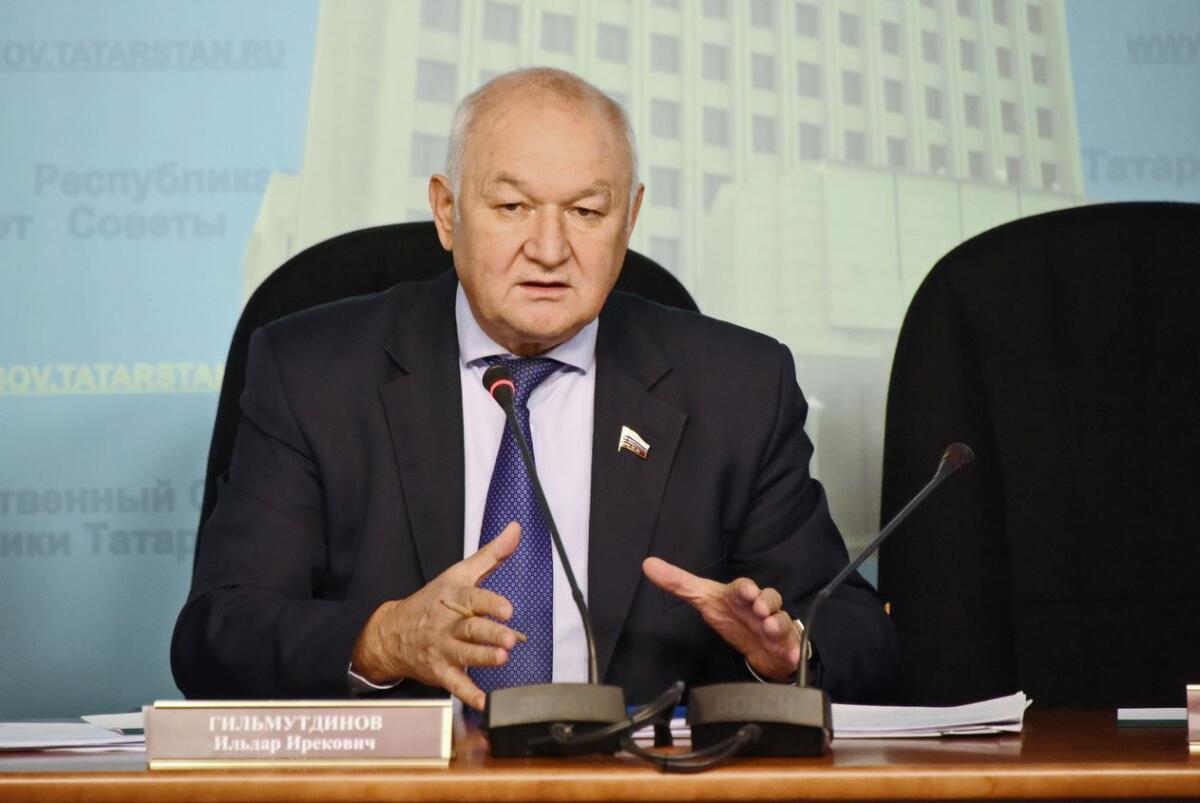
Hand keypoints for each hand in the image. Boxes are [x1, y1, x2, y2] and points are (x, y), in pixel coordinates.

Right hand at [351, 522, 522, 710]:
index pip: (472, 599)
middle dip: (490, 634)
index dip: (490, 603)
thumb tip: (516, 528)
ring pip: (464, 655)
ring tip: (501, 659)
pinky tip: (484, 702)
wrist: (393, 632)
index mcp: (453, 598)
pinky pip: (455, 685)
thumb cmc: (434, 601)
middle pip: (470, 629)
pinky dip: (468, 695)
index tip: (507, 608)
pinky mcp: (440, 672)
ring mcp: (443, 649)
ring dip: (482, 659)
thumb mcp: (460, 574)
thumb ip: (492, 554)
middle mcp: (448, 625)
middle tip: (510, 640)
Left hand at [642, 557, 800, 680]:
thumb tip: (648, 564)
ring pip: (782, 621)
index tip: (745, 590)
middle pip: (770, 598)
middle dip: (766, 602)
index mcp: (741, 596)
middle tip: (759, 607)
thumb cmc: (732, 615)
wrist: (757, 644)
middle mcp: (761, 608)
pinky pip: (792, 649)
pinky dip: (793, 653)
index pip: (744, 587)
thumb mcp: (704, 600)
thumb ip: (678, 583)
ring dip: (778, 624)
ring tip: (770, 628)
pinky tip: (791, 658)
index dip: (745, 588)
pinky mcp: (785, 646)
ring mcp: (775, 626)